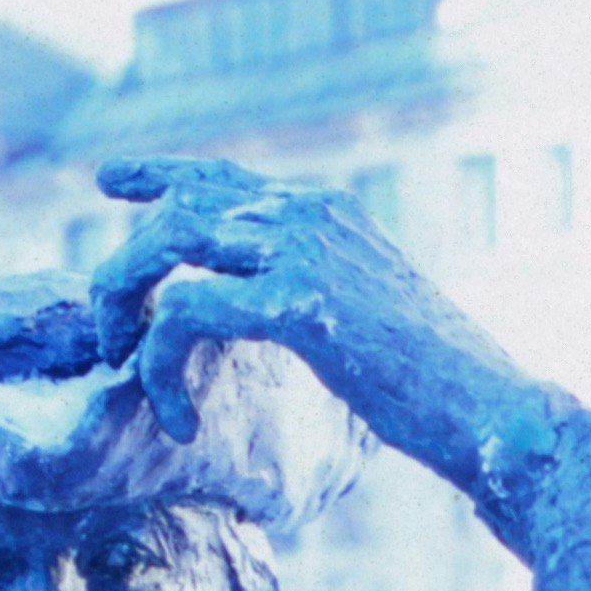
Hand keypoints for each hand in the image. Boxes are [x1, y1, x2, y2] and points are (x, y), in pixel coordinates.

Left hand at [86, 156, 561, 494]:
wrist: (485, 404)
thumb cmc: (431, 379)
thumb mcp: (363, 310)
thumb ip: (310, 284)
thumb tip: (262, 298)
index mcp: (325, 208)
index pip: (221, 174)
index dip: (158, 174)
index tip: (110, 181)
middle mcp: (309, 212)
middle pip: (176, 209)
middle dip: (121, 270)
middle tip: (105, 334)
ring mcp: (303, 250)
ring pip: (166, 246)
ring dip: (123, 305)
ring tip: (125, 365)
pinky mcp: (297, 304)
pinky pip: (184, 313)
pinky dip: (162, 367)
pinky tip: (179, 416)